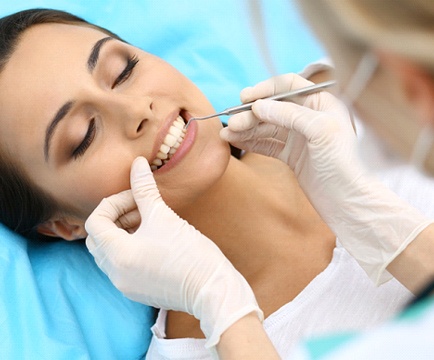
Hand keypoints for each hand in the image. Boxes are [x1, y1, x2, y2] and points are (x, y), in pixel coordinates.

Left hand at [85, 157, 261, 347]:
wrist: (212, 289)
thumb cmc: (190, 253)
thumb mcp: (164, 217)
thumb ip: (144, 189)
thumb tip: (137, 163)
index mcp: (117, 255)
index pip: (95, 222)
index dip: (113, 203)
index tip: (136, 198)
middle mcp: (116, 274)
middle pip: (98, 239)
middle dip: (115, 218)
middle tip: (139, 208)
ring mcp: (126, 285)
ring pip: (110, 253)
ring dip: (123, 233)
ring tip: (149, 221)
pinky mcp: (138, 290)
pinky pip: (122, 265)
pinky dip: (130, 248)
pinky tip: (153, 240)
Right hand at [221, 73, 431, 285]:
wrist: (347, 200)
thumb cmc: (344, 163)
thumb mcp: (320, 130)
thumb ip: (289, 114)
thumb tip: (258, 106)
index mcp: (322, 103)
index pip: (289, 86)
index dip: (266, 89)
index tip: (245, 98)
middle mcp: (309, 117)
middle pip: (273, 108)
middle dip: (251, 114)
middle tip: (232, 123)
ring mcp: (299, 137)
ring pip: (267, 127)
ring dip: (247, 128)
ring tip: (227, 133)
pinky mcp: (291, 155)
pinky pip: (267, 143)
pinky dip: (251, 142)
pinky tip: (236, 141)